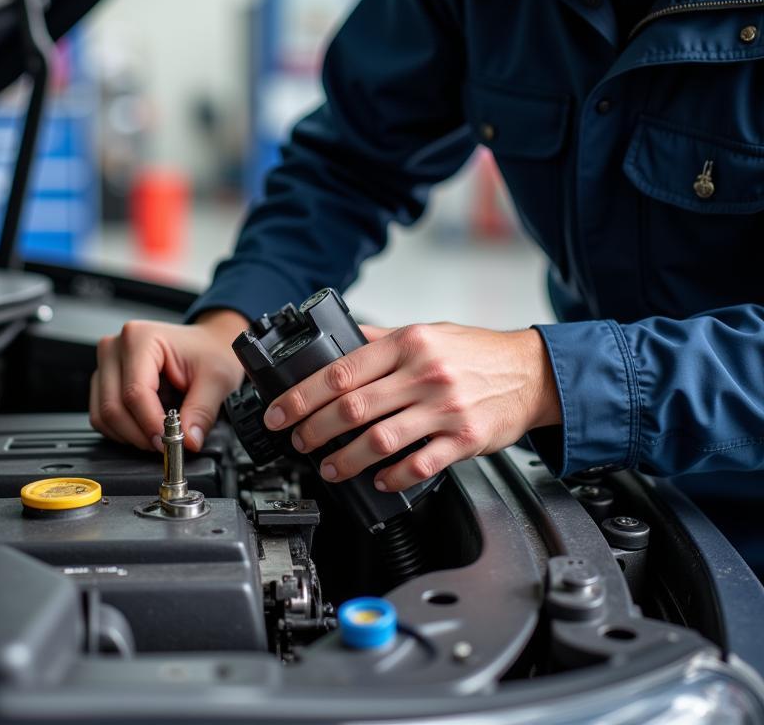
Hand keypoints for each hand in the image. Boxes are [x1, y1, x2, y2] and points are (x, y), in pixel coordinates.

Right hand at [90, 309, 248, 452]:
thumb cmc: (209, 352)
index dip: (151, 424)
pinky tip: (146, 428)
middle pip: (113, 407)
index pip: (135, 392)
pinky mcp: (103, 382)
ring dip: (130, 436)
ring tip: (159, 435)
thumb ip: (201, 411)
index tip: (169, 442)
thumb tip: (189, 440)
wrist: (206, 345)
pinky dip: (122, 432)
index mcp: (140, 338)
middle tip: (166, 444)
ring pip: (103, 416)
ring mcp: (105, 365)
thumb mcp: (216, 378)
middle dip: (141, 434)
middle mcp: (115, 348)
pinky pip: (101, 417)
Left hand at [262, 322, 559, 491]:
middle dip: (314, 430)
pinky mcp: (465, 439)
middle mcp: (424, 373)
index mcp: (407, 343)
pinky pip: (420, 464)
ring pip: (380, 440)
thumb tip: (337, 338)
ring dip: (346, 460)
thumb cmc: (475, 352)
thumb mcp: (425, 331)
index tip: (280, 412)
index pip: (340, 371)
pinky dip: (393, 477)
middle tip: (298, 442)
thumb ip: (380, 338)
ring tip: (328, 468)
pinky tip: (378, 481)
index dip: (302, 396)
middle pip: (352, 408)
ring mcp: (445, 408)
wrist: (531, 371)